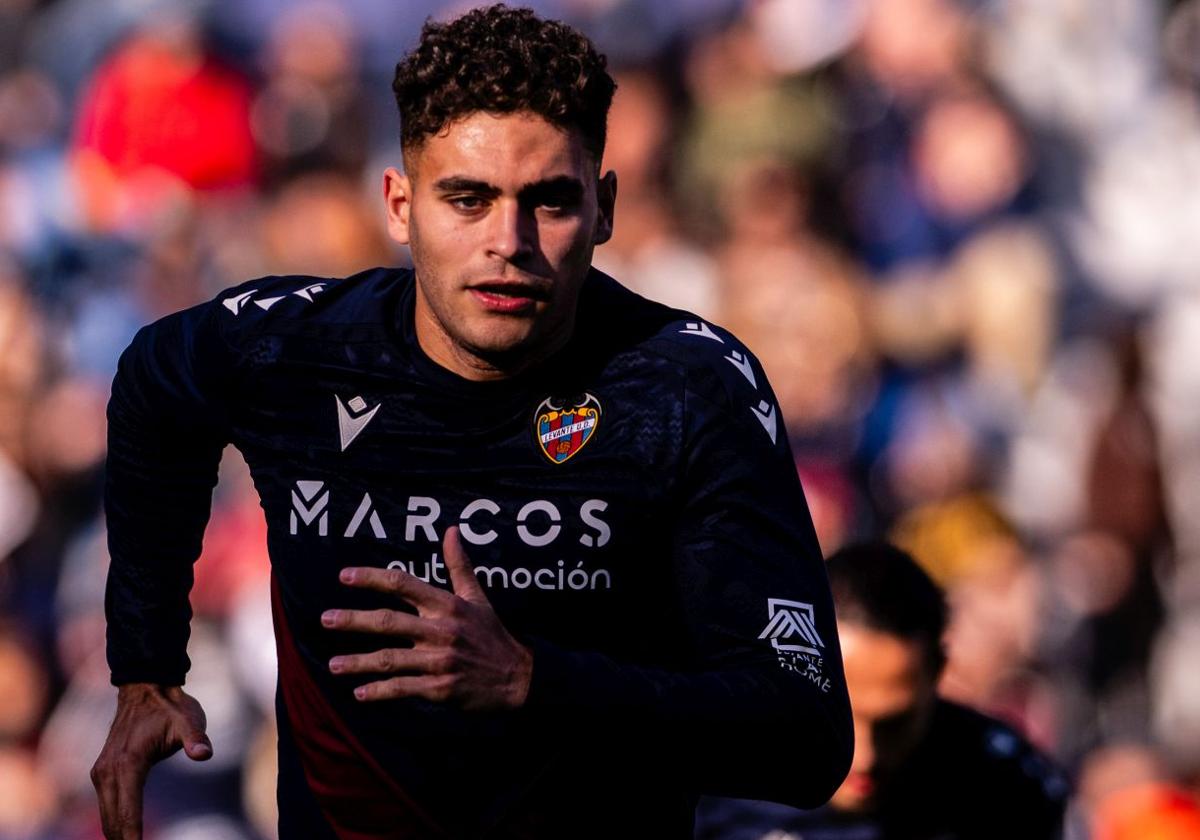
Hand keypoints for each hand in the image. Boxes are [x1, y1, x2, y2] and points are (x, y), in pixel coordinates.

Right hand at [91, 683, 211, 839]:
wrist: (146, 688)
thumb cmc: (171, 706)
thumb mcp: (189, 720)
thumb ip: (196, 739)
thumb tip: (204, 755)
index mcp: (127, 764)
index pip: (128, 814)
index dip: (134, 839)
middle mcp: (107, 772)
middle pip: (113, 822)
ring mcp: (102, 773)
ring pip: (107, 816)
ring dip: (118, 836)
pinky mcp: (102, 772)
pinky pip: (107, 806)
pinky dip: (115, 823)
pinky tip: (128, 836)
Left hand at [323, 525, 532, 710]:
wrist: (518, 678)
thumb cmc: (493, 635)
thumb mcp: (478, 598)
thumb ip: (459, 565)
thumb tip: (452, 530)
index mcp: (448, 605)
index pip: (403, 584)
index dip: (372, 578)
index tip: (344, 576)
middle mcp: (442, 631)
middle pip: (388, 622)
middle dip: (353, 621)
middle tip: (325, 619)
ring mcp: (440, 661)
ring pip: (390, 660)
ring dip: (358, 662)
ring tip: (333, 664)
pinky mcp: (441, 689)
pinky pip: (403, 689)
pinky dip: (380, 692)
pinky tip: (360, 692)